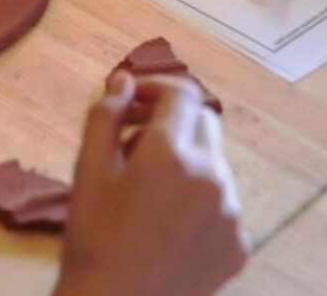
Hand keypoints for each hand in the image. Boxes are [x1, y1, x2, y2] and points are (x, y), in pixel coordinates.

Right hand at [54, 71, 248, 295]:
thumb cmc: (93, 239)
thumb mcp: (87, 171)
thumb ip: (105, 117)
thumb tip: (123, 82)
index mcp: (172, 154)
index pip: (182, 94)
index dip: (156, 87)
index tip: (132, 101)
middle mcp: (213, 177)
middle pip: (203, 123)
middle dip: (170, 121)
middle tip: (131, 142)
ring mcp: (232, 213)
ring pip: (214, 164)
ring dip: (185, 161)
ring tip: (144, 191)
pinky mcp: (239, 244)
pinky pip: (223, 203)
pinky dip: (198, 200)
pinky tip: (165, 223)